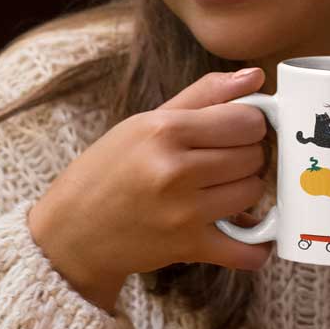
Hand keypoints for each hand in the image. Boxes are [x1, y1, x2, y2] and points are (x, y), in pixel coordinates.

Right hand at [28, 67, 271, 311]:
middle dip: (247, 157)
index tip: (237, 131)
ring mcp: (183, 211)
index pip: (246, 120)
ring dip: (246, 192)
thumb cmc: (108, 171)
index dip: (249, 125)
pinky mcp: (188, 247)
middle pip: (253, 155)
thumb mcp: (144, 122)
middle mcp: (174, 170)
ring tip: (223, 190)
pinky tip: (249, 234)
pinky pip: (246, 250)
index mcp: (164, 130)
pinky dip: (256, 247)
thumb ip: (203, 95)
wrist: (73, 232)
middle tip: (225, 163)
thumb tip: (256, 77)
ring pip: (253, 192)